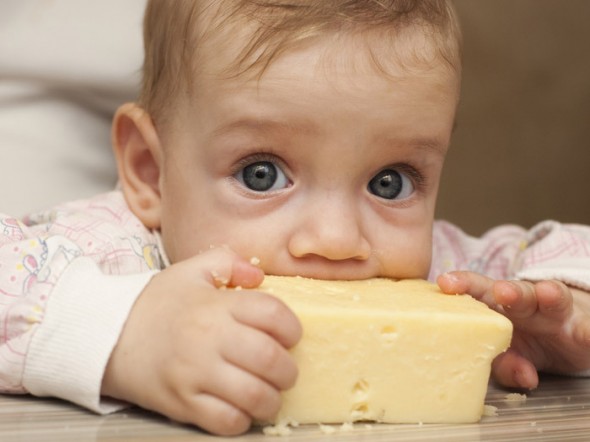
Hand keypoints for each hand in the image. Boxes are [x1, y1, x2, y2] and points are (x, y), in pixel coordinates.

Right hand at [101, 247, 301, 435]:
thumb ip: (228, 262)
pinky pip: (226, 421)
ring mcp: (195, 374)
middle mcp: (209, 339)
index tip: (290, 335)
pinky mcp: (182, 404)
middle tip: (284, 369)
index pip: (273, 314)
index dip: (292, 327)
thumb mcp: (190, 271)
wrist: (107, 335)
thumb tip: (259, 276)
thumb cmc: (156, 303)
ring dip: (272, 398)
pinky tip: (241, 407)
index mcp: (215, 305)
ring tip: (269, 391)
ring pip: (254, 395)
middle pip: (270, 358)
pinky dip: (242, 419)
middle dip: (288, 368)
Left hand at [438, 271, 589, 389]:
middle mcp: (527, 303)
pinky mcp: (583, 327)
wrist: (568, 336)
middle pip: (517, 293)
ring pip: (553, 300)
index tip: (445, 283)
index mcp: (499, 306)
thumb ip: (506, 365)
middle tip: (502, 292)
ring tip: (548, 293)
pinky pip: (587, 329)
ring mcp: (557, 312)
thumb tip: (524, 378)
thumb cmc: (525, 340)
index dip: (462, 284)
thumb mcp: (511, 355)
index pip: (477, 290)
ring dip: (549, 295)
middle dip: (509, 292)